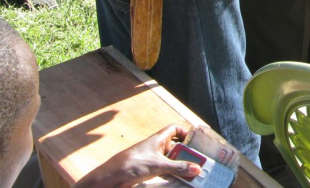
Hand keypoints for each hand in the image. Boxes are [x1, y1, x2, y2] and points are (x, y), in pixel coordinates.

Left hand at [74, 125, 197, 187]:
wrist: (111, 177)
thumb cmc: (133, 163)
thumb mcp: (159, 165)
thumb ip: (178, 167)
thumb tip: (197, 169)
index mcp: (159, 138)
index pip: (175, 129)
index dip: (185, 133)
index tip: (195, 142)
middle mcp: (156, 147)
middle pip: (176, 147)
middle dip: (186, 154)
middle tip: (198, 161)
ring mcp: (152, 159)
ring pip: (171, 160)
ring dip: (180, 166)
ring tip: (192, 173)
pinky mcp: (148, 171)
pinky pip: (165, 171)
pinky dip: (172, 175)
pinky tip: (178, 181)